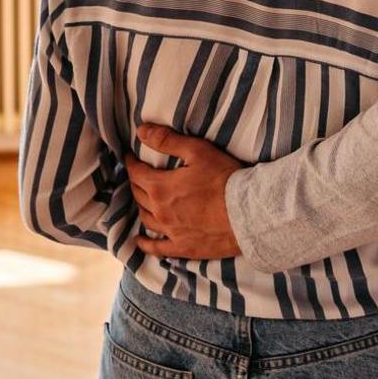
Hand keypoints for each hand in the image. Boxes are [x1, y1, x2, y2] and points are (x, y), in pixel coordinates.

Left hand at [125, 124, 243, 259]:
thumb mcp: (197, 151)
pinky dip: (146, 244)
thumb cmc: (225, 179)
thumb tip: (141, 130)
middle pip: (138, 195)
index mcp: (160, 187)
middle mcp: (160, 211)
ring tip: (142, 199)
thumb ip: (167, 140)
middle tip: (138, 174)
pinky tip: (140, 241)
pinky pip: (157, 248)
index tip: (130, 156)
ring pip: (145, 218)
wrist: (248, 214)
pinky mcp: (183, 248)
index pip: (136, 172)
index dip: (131, 162)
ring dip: (141, 206)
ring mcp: (170, 232)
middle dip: (136, 182)